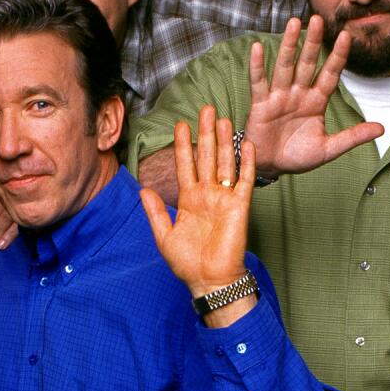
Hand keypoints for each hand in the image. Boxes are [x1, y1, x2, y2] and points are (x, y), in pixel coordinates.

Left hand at [140, 108, 252, 306]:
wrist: (210, 281)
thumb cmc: (188, 264)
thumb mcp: (164, 236)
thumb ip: (155, 212)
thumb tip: (143, 189)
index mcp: (189, 200)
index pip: (185, 166)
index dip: (183, 146)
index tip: (180, 124)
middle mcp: (207, 195)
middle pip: (206, 157)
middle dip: (205, 133)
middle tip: (206, 109)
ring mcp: (224, 199)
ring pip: (224, 163)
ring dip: (224, 141)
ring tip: (223, 119)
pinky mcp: (239, 206)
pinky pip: (244, 180)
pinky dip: (246, 162)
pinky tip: (246, 144)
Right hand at [243, 17, 383, 177]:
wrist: (271, 168)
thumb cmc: (298, 157)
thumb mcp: (329, 149)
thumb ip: (353, 137)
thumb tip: (382, 129)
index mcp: (316, 102)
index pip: (330, 74)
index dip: (338, 56)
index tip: (347, 36)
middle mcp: (299, 94)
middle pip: (307, 63)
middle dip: (313, 42)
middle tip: (318, 19)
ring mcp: (279, 97)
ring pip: (285, 66)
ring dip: (289, 45)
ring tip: (294, 23)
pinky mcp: (261, 104)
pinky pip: (259, 82)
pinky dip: (258, 66)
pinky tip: (258, 48)